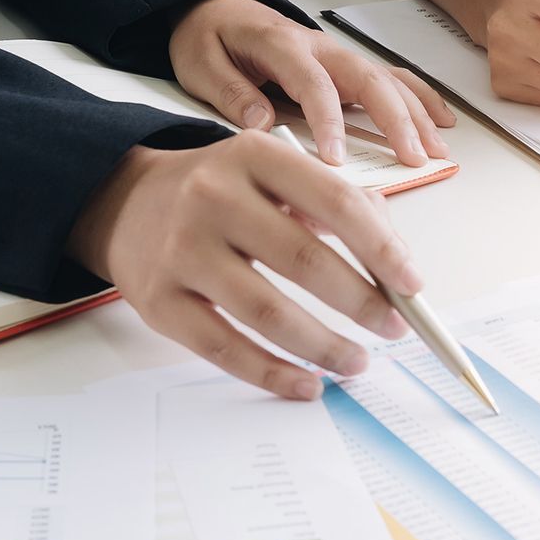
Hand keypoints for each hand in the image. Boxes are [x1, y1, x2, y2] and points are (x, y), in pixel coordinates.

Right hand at [68, 132, 418, 398]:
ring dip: (323, 346)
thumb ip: (334, 203)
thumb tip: (391, 262)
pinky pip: (224, 348)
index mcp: (255, 156)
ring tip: (357, 362)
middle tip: (393, 328)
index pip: (335, 201)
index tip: (413, 284)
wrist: (125, 201)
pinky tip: (306, 383)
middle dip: (360, 302)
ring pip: (267, 312)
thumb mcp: (274, 171)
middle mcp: (213, 196)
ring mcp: (182, 250)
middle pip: (303, 258)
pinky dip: (272, 373)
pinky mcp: (158, 300)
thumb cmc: (222, 190)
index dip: (381, 247)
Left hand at [169, 0, 453, 165]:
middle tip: (413, 157)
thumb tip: (260, 125)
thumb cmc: (211, 37)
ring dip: (417, 114)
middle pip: (368, 79)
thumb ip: (230, 92)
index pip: (313, 83)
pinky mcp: (346, 66)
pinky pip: (392, 79)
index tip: (336, 158)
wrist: (217, 10)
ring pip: (388, 80)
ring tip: (436, 149)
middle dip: (396, 119)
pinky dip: (420, 98)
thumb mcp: (199, 62)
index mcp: (281, 44)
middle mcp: (319, 48)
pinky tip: (441, 120)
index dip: (328, 121)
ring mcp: (338, 55)